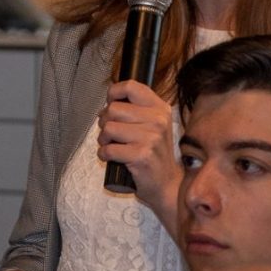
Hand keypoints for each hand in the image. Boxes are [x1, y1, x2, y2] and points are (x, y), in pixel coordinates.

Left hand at [97, 80, 180, 216]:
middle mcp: (158, 120)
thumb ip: (135, 110)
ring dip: (103, 139)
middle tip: (110, 133)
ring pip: (108, 129)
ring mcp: (151, 138)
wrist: (167, 183)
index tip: (111, 105)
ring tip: (111, 145)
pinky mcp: (142, 156)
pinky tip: (111, 158)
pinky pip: (109, 149)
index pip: (130, 86)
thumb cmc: (154, 153)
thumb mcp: (152, 125)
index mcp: (160, 108)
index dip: (113, 94)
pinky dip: (104, 154)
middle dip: (104, 122)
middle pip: (113, 109)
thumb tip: (107, 104)